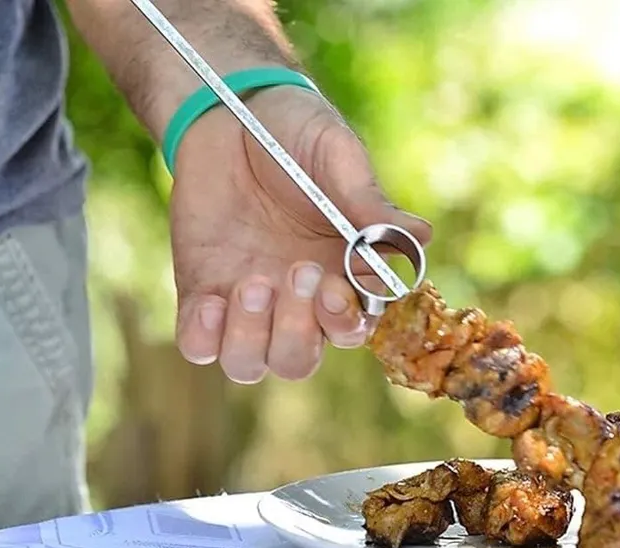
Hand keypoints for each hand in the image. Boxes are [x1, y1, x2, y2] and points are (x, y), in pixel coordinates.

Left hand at [170, 85, 431, 383]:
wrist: (226, 111)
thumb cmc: (294, 133)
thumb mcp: (336, 158)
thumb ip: (370, 202)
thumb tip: (421, 237)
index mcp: (340, 278)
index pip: (352, 328)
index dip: (344, 320)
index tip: (333, 285)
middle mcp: (295, 303)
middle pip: (299, 361)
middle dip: (296, 331)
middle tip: (296, 271)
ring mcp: (247, 304)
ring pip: (250, 365)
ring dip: (250, 338)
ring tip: (250, 283)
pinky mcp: (202, 294)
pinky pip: (198, 346)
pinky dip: (202, 338)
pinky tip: (211, 300)